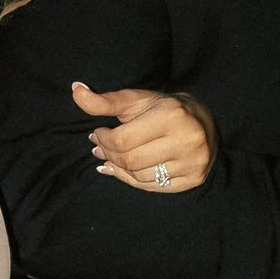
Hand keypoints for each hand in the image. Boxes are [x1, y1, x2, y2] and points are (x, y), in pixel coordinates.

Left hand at [73, 78, 218, 192]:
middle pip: (130, 161)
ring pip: (140, 177)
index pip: (123, 140)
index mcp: (172, 115)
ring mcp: (193, 162)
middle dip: (109, 155)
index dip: (103, 140)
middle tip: (101, 148)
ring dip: (120, 169)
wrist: (204, 121)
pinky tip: (127, 170)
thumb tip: (75, 90)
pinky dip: (134, 180)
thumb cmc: (163, 109)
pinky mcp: (194, 178)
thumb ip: (104, 101)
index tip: (98, 134)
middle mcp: (187, 140)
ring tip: (114, 158)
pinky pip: (153, 187)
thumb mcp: (135, 100)